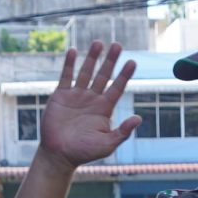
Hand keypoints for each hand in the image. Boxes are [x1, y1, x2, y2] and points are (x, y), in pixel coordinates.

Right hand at [36, 42, 140, 167]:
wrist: (59, 154)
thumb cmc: (83, 152)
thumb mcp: (107, 144)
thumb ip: (122, 132)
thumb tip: (138, 118)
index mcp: (104, 109)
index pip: (117, 87)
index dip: (124, 75)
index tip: (132, 62)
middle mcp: (92, 99)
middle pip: (104, 75)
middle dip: (110, 60)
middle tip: (118, 45)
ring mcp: (77, 96)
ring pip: (86, 72)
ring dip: (92, 58)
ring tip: (99, 43)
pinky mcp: (61, 95)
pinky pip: (66, 76)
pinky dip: (70, 64)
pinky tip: (73, 51)